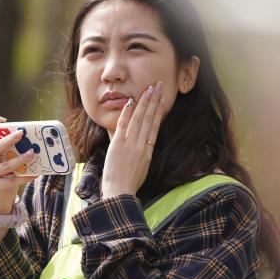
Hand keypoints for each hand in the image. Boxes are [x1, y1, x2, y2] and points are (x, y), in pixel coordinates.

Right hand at [0, 116, 36, 214]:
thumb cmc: (2, 179)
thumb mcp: (1, 163)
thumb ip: (9, 153)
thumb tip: (30, 143)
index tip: (2, 120)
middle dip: (8, 139)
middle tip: (22, 134)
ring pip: (5, 165)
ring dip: (21, 159)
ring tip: (32, 153)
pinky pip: (12, 180)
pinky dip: (25, 176)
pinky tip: (35, 174)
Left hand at [101, 82, 163, 197]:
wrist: (120, 192)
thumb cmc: (129, 183)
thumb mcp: (142, 167)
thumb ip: (143, 153)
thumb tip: (144, 143)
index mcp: (148, 150)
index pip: (155, 125)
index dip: (158, 110)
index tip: (161, 98)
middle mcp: (141, 145)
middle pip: (149, 118)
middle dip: (154, 100)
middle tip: (158, 86)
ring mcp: (130, 144)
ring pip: (139, 119)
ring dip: (144, 103)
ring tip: (148, 89)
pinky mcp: (118, 146)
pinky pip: (123, 126)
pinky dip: (126, 114)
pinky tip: (130, 102)